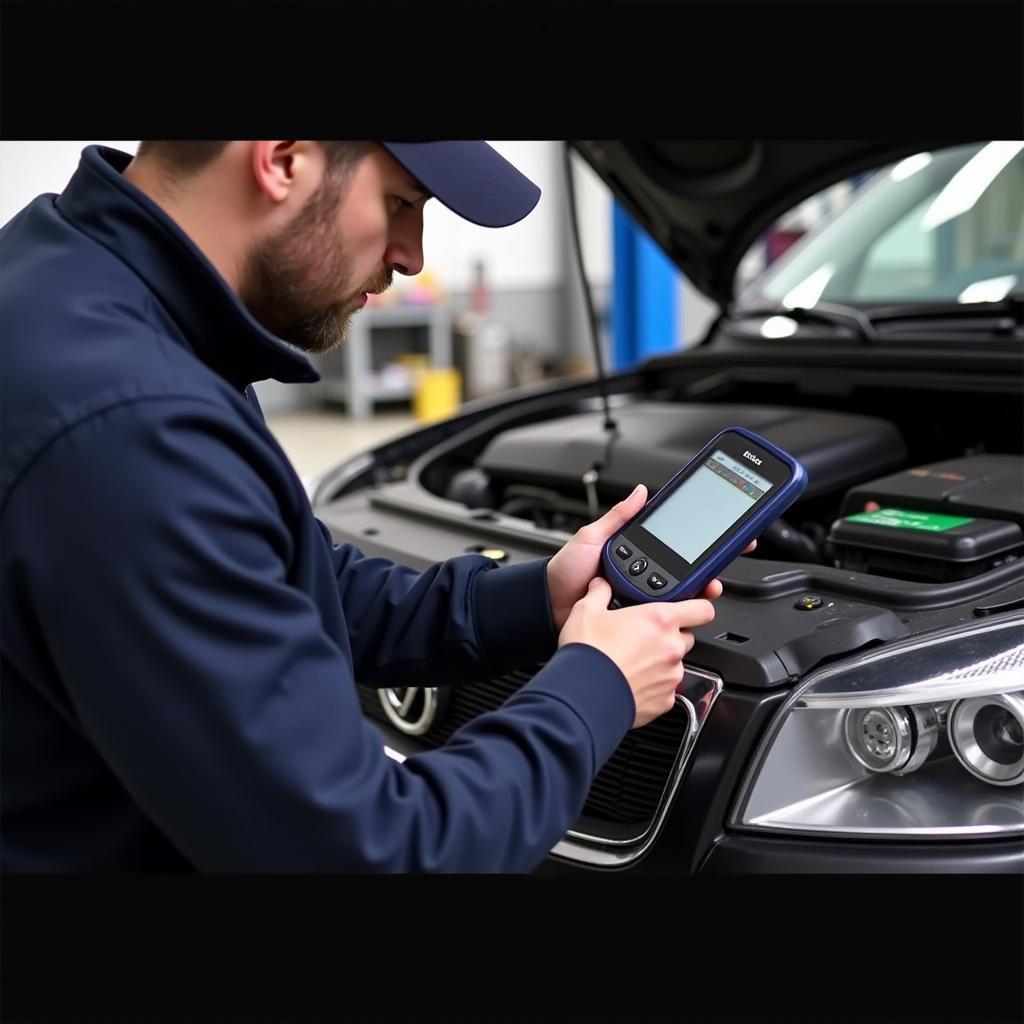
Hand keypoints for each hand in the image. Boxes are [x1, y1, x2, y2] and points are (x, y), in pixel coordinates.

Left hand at [544, 484, 756, 631]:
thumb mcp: (591, 536)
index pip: (674, 543)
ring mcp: (642, 597)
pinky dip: (678, 613)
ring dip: (699, 590)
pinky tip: (687, 608)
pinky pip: (663, 615)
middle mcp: (643, 573)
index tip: (726, 534)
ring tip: (708, 586)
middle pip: (686, 570)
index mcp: (636, 552)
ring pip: (680, 594)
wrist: (549, 606)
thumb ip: (617, 517)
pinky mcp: (639, 618)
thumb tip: (640, 492)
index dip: (701, 540)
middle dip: (709, 567)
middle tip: (721, 564)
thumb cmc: (566, 571)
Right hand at [559, 577, 715, 728]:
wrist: (584, 695)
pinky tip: (632, 681)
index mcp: (660, 619)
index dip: (698, 606)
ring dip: (661, 661)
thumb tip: (600, 585)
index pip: (702, 609)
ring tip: (633, 662)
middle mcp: (672, 647)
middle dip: (669, 635)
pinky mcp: (666, 700)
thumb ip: (600, 592)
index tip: (690, 608)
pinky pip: (666, 688)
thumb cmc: (589, 653)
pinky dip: (654, 685)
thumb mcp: (586, 611)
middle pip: (686, 636)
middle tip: (643, 637)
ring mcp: (671, 675)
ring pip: (676, 663)